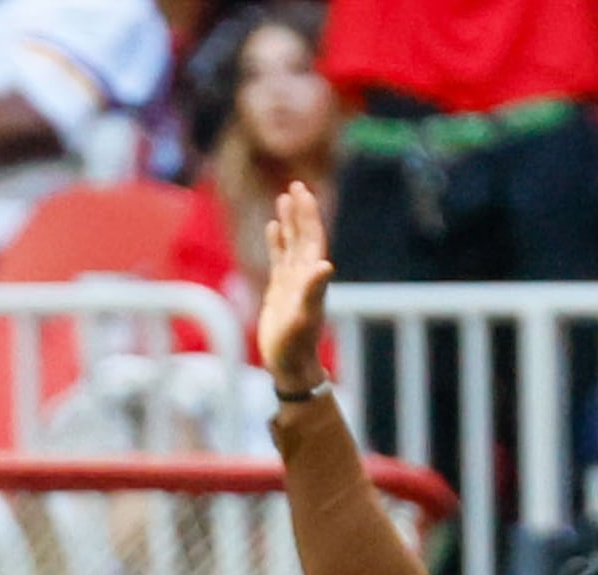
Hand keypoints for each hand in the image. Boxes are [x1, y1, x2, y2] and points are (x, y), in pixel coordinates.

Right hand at [257, 181, 335, 398]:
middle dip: (300, 211)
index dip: (308, 214)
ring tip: (283, 198)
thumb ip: (313, 290)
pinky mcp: (280, 291)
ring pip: (291, 244)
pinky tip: (272, 227)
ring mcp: (292, 282)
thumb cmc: (296, 345)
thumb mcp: (303, 317)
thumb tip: (325, 264)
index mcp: (311, 277)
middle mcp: (305, 276)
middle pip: (304, 235)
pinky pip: (279, 259)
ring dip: (289, 222)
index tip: (303, 191)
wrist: (290, 366)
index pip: (312, 238)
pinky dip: (276, 242)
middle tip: (295, 185)